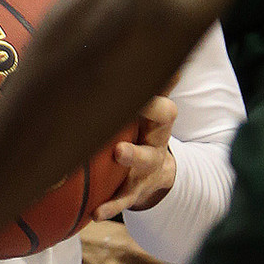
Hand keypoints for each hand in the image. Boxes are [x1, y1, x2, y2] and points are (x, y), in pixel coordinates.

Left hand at [94, 94, 177, 219]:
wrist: (156, 173)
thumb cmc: (143, 133)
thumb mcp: (151, 113)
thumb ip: (154, 88)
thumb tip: (168, 51)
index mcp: (158, 127)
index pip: (164, 113)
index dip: (155, 103)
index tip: (140, 93)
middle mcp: (154, 149)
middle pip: (152, 143)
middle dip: (140, 137)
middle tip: (124, 136)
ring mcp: (144, 173)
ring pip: (140, 168)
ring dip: (131, 160)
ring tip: (118, 154)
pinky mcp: (132, 192)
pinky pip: (122, 200)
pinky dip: (110, 207)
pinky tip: (96, 212)